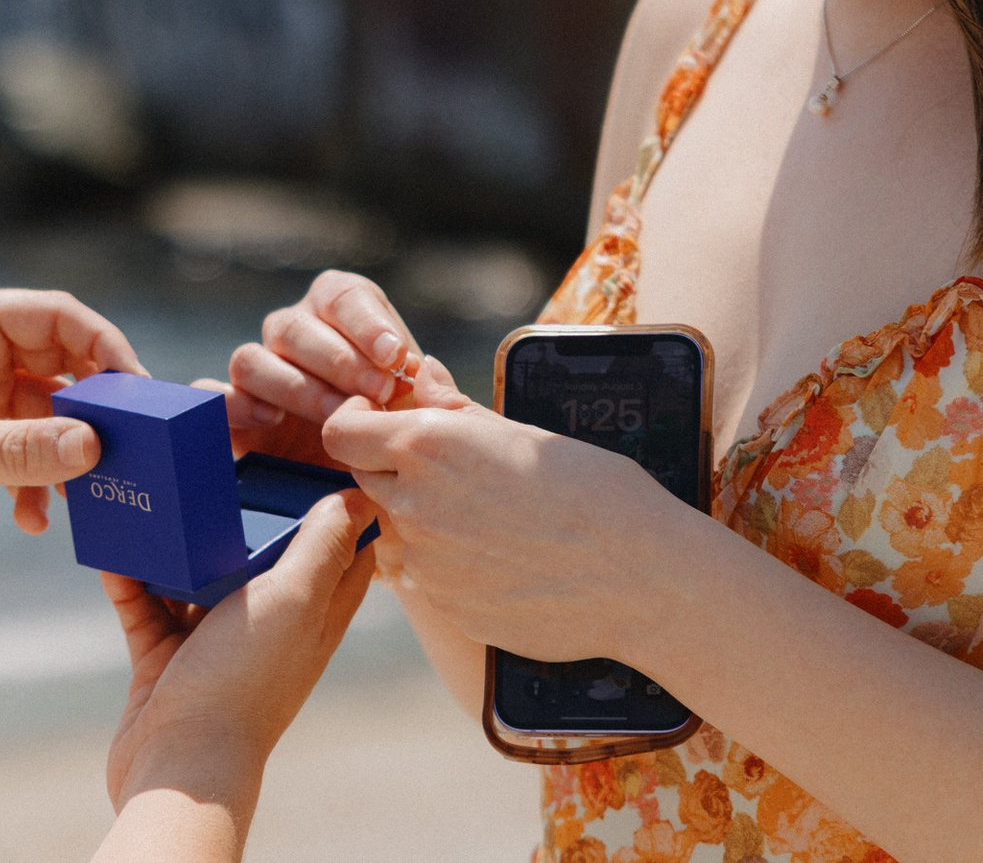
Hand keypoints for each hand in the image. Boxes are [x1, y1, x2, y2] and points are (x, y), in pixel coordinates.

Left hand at [0, 286, 142, 546]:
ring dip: (61, 454)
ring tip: (81, 495)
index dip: (103, 347)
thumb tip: (94, 446)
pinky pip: (20, 448)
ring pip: (44, 412)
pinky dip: (32, 481)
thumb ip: (21, 449)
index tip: (138, 393)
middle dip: (89, 410)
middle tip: (125, 449)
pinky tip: (32, 520)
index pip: (56, 316)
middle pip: (59, 363)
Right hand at [100, 492, 379, 822]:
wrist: (178, 764)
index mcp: (312, 612)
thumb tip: (358, 494)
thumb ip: (322, 546)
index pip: (339, 551)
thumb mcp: (293, 598)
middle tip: (219, 460)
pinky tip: (114, 546)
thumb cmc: (243, 681)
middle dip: (241, 510)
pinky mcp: (165, 658)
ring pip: (196, 574)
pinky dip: (130, 576)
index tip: (311, 458)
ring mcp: (214, 642)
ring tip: (157, 493)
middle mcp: (268, 625)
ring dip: (177, 540)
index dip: (333, 506)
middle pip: (260, 554)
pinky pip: (145, 604)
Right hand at [224, 270, 422, 467]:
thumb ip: (427, 391)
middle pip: (294, 327)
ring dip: (296, 388)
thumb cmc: (398, 435)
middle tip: (376, 396)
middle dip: (339, 362)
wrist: (370, 481)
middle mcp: (293, 333)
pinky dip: (231, 403)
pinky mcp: (234, 411)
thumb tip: (424, 374)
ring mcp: (259, 370)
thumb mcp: (421, 410)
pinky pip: (211, 394)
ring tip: (335, 419)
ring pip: (252, 358)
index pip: (342, 295)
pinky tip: (267, 419)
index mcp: (339, 313)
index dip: (365, 323)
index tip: (394, 357)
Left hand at [321, 355, 677, 664]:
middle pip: (364, 481)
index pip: (341, 432)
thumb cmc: (594, 491)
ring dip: (424, 521)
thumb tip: (418, 374)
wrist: (641, 578)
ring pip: (399, 532)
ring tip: (491, 519)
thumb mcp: (523, 434)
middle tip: (451, 470)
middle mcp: (413, 506)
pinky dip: (451, 566)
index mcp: (428, 447)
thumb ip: (454, 409)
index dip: (357, 423)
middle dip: (392, 471)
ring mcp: (426, 565)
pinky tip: (505, 559)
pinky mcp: (447, 608)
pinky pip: (430, 578)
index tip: (383, 422)